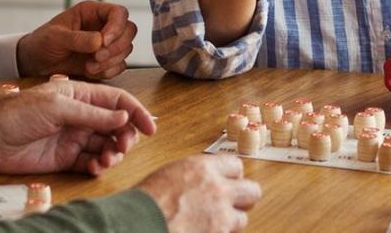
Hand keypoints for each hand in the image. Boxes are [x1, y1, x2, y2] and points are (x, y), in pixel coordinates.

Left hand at [0, 80, 156, 175]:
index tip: (151, 128)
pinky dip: (98, 166)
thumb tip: (124, 119)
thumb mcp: (57, 107)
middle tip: (122, 147)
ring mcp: (74, 137)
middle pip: (116, 126)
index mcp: (80, 95)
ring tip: (107, 160)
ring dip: (113, 154)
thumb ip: (92, 114)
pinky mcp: (66, 158)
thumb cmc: (18, 113)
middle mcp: (81, 115)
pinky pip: (91, 162)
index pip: (117, 102)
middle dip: (126, 137)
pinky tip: (95, 167)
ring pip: (106, 146)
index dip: (136, 113)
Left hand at [18, 1, 138, 78]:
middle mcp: (102, 26)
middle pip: (129, 30)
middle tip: (96, 57)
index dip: (117, 27)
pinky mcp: (105, 61)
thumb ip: (77, 38)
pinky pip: (119, 66)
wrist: (35, 63)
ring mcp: (106, 44)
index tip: (103, 42)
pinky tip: (91, 71)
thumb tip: (99, 41)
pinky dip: (109, 71)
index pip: (118, 13)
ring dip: (111, 61)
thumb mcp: (55, 37)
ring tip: (89, 66)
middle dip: (116, 47)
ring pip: (126, 49)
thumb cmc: (42, 43)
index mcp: (92, 12)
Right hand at [136, 155, 261, 232]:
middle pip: (251, 190)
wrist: (138, 224)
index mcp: (202, 168)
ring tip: (214, 224)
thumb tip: (198, 184)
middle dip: (243, 198)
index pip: (236, 165)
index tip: (228, 181)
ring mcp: (220, 216)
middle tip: (232, 204)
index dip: (232, 176)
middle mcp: (217, 189)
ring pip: (242, 218)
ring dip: (231, 222)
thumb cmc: (143, 203)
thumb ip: (191, 178)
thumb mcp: (168, 177)